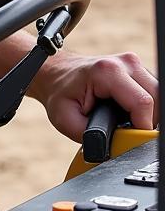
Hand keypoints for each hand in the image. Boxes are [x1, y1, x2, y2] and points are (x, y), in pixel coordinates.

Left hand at [33, 49, 158, 141]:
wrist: (56, 75)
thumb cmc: (60, 95)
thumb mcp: (66, 120)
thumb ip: (91, 136)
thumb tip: (113, 147)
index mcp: (107, 72)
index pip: (142, 102)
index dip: (142, 126)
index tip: (132, 138)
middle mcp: (124, 63)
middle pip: (156, 98)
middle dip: (146, 120)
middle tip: (127, 131)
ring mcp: (133, 64)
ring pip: (157, 95)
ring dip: (147, 113)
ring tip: (125, 120)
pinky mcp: (138, 69)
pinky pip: (152, 92)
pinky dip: (145, 107)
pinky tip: (128, 111)